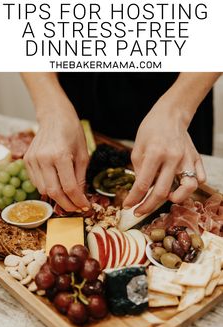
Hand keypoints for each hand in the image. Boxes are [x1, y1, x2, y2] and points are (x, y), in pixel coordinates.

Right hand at [24, 96, 89, 211]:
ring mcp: (33, 159)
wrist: (54, 117)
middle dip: (66, 205)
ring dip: (56, 197)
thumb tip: (81, 198)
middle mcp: (43, 158)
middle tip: (76, 208)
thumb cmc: (72, 133)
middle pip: (54, 192)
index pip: (69, 187)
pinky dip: (47, 188)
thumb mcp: (83, 155)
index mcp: (60, 155)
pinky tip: (56, 184)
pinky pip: (36, 182)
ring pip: (43, 190)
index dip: (78, 201)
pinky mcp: (27, 160)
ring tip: (68, 197)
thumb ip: (80, 178)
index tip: (84, 207)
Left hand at [123, 98, 205, 214]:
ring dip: (176, 198)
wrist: (171, 114)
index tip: (127, 205)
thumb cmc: (151, 129)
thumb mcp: (138, 147)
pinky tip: (180, 186)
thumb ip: (139, 169)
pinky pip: (200, 178)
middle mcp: (173, 157)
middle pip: (162, 192)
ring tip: (166, 198)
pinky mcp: (196, 158)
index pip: (142, 184)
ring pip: (187, 188)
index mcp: (155, 153)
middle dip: (147, 206)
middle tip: (139, 211)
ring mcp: (187, 158)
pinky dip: (191, 186)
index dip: (133, 199)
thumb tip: (140, 189)